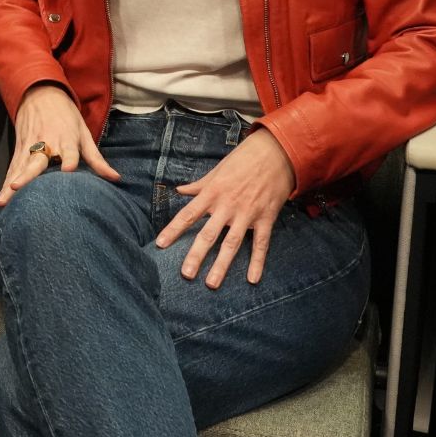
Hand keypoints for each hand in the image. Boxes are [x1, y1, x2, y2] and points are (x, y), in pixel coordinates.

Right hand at [0, 84, 117, 206]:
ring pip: (19, 168)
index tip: (68, 170)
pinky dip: (5, 184)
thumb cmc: (66, 116)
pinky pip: (12, 169)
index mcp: (66, 139)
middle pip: (36, 161)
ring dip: (11, 184)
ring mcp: (30, 146)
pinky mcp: (19, 149)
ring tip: (3, 201)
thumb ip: (97, 160)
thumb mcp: (84, 133)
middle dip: (27, 175)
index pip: (69, 151)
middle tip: (17, 187)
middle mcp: (47, 143)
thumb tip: (116, 179)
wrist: (40, 93)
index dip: (69, 160)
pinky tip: (1, 200)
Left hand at [154, 128, 295, 287]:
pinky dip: (257, 261)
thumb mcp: (217, 170)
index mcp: (212, 193)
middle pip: (208, 234)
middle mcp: (227, 205)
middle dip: (196, 255)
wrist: (276, 153)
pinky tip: (252, 279)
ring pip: (232, 243)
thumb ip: (199, 185)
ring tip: (212, 283)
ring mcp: (247, 213)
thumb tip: (179, 190)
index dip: (173, 230)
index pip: (188, 214)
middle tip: (186, 275)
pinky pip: (260, 243)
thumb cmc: (243, 160)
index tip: (160, 244)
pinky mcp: (266, 218)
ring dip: (222, 265)